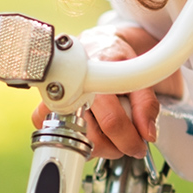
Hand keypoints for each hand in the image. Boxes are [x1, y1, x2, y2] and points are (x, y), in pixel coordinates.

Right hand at [29, 28, 159, 159]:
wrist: (96, 44)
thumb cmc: (117, 60)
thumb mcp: (139, 75)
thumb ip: (146, 105)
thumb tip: (148, 134)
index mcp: (97, 79)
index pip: (112, 121)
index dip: (128, 141)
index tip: (139, 148)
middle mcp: (72, 90)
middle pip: (92, 136)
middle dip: (114, 147)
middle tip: (126, 142)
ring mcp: (55, 100)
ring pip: (75, 140)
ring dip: (97, 145)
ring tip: (109, 132)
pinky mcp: (44, 108)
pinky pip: (56, 135)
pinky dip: (73, 139)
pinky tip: (88, 129)